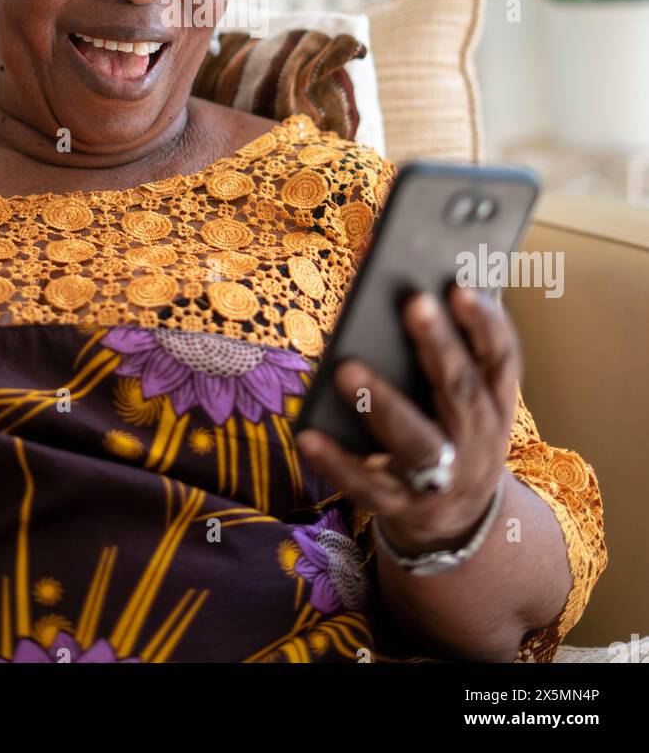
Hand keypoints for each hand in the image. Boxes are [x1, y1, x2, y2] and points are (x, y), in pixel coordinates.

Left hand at [295, 285, 520, 555]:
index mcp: (496, 404)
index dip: (486, 324)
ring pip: (417, 441)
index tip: (462, 286)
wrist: (457, 523)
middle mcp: (478, 440)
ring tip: (346, 368)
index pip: (501, 359)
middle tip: (413, 301)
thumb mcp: (466, 399)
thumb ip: (449, 353)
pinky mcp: (404, 508)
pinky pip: (369, 485)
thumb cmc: (451, 432)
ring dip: (383, 403)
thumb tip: (407, 293)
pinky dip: (338, 462)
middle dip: (439, 345)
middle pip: (460, 390)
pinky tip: (308, 435)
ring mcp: (443, 479)